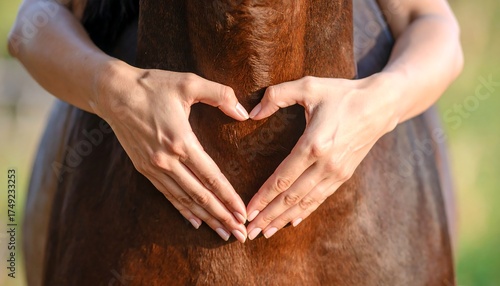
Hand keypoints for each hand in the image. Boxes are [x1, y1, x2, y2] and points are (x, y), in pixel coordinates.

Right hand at [92, 63, 249, 241]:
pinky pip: (167, 194)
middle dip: (222, 217)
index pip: (211, 177)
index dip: (229, 198)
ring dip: (206, 218)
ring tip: (222, 233)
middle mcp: (167, 160)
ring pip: (185, 200)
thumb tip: (244, 114)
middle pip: (200, 195)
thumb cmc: (153, 85)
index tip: (243, 214)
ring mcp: (154, 167)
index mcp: (181, 141)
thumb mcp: (189, 82)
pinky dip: (183, 210)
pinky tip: (195, 221)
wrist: (113, 93)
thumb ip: (221, 95)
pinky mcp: (144, 169)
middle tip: (239, 234)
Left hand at [245, 75, 398, 239]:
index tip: (247, 211)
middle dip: (268, 216)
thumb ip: (276, 96)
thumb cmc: (342, 93)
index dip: (263, 197)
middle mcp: (326, 164)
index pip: (282, 178)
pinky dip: (305, 211)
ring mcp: (337, 172)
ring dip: (284, 219)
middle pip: (291, 197)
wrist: (381, 104)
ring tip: (265, 232)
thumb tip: (251, 113)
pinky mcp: (344, 175)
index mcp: (314, 144)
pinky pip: (321, 198)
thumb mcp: (308, 85)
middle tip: (249, 232)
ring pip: (305, 202)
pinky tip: (293, 221)